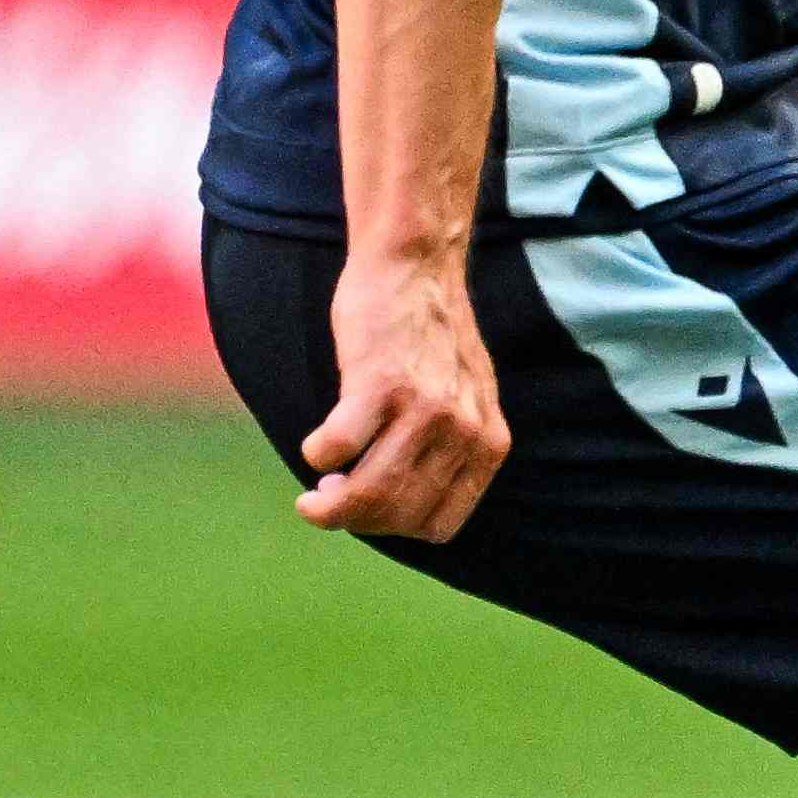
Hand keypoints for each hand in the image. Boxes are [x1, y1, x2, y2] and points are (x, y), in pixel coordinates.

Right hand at [299, 248, 505, 540]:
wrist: (417, 269)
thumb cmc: (428, 339)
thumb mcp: (465, 400)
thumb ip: (448, 449)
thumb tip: (394, 509)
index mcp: (487, 443)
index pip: (439, 525)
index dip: (394, 528)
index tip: (366, 511)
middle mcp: (464, 430)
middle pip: (399, 515)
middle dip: (355, 521)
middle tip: (325, 503)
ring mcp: (425, 408)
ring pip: (369, 493)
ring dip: (328, 507)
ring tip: (310, 498)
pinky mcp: (380, 382)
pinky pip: (337, 447)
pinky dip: (318, 455)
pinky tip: (317, 444)